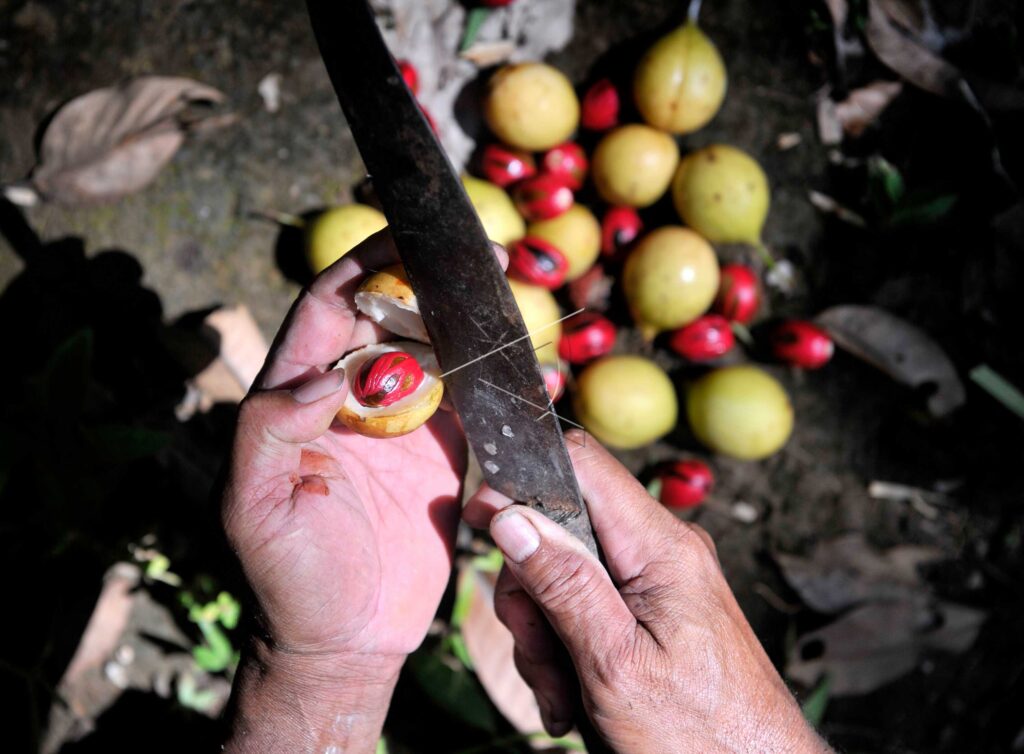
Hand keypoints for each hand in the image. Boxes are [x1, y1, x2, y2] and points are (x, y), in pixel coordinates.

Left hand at [222, 231, 505, 751]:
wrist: (345, 639)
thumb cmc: (286, 577)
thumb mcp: (252, 507)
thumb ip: (269, 432)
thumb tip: (323, 377)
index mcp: (294, 399)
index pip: (327, 311)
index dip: (363, 266)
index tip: (405, 235)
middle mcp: (348, 399)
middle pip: (388, 316)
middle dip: (428, 279)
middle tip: (480, 255)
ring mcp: (398, 425)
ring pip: (434, 350)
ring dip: (465, 318)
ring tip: (505, 288)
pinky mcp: (440, 454)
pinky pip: (469, 402)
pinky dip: (493, 377)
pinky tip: (522, 358)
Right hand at [464, 431, 829, 752]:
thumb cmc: (702, 734)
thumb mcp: (615, 663)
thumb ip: (563, 584)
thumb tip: (511, 517)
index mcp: (659, 546)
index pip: (581, 462)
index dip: (523, 478)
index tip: (483, 518)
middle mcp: (661, 548)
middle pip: (561, 527)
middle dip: (531, 589)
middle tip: (538, 650)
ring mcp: (658, 578)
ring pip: (565, 572)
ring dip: (545, 631)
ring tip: (563, 690)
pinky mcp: (653, 608)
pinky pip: (588, 603)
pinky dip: (567, 645)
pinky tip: (574, 692)